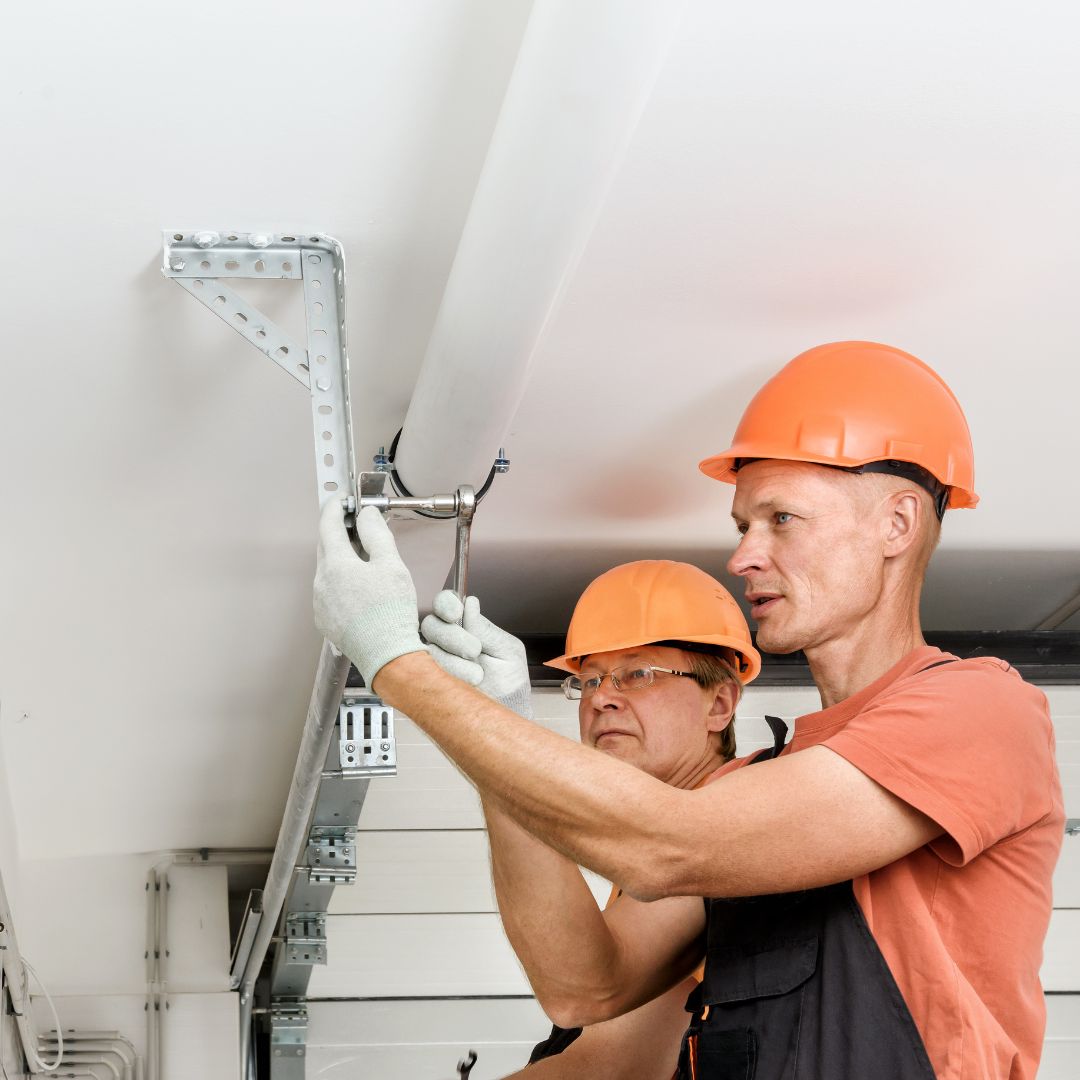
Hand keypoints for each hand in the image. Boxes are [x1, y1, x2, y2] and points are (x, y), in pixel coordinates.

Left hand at [314, 501, 425, 686]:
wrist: (386, 654)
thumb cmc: (391, 613)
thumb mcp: (391, 565)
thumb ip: (376, 534)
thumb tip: (366, 515)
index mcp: (336, 565)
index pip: (328, 524)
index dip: (336, 507)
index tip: (344, 500)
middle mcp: (321, 582)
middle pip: (326, 546)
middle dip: (340, 531)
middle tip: (359, 525)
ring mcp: (320, 602)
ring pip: (328, 569)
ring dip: (342, 558)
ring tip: (366, 559)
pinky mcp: (324, 618)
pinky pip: (329, 590)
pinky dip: (341, 580)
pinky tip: (361, 587)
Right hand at [421, 590, 532, 718]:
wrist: (506, 710)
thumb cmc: (509, 681)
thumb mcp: (507, 650)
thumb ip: (486, 629)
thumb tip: (470, 603)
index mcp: (467, 625)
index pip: (446, 603)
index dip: (446, 604)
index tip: (456, 612)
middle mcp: (447, 639)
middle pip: (431, 624)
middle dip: (453, 636)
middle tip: (474, 650)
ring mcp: (437, 659)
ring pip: (429, 648)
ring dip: (454, 660)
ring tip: (477, 674)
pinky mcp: (431, 679)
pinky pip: (427, 671)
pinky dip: (448, 675)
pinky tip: (464, 681)